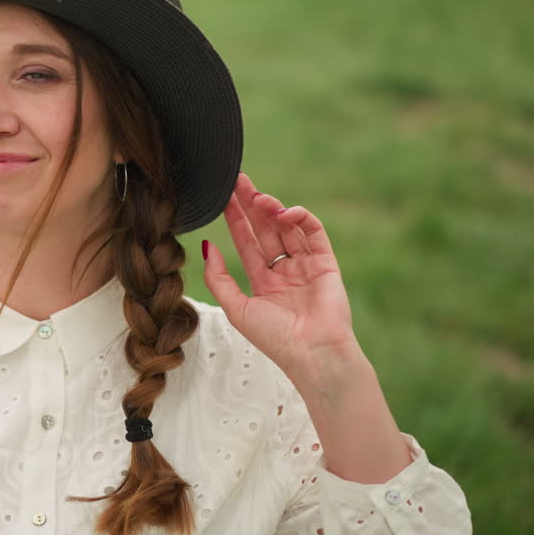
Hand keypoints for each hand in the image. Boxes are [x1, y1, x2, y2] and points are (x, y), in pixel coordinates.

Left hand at [201, 172, 359, 380]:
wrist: (312, 354)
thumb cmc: (274, 338)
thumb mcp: (236, 308)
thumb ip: (218, 277)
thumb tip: (207, 245)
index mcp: (264, 283)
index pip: (246, 243)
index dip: (235, 219)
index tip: (223, 197)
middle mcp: (285, 271)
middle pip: (265, 229)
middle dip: (251, 204)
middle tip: (237, 180)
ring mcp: (306, 266)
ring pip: (287, 227)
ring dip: (271, 209)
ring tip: (256, 195)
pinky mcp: (326, 263)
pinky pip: (313, 233)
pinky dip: (300, 218)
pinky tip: (282, 212)